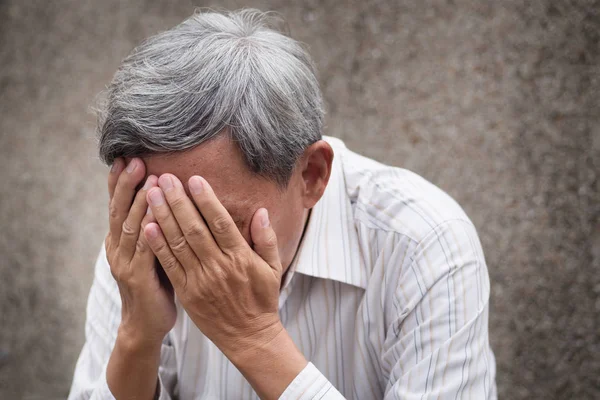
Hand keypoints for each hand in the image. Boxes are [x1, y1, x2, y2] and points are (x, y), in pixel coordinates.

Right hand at [105, 158, 176, 345]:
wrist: (146, 324)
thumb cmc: (156, 283)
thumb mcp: (152, 251)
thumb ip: (155, 227)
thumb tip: (167, 197)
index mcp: (120, 240)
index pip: (117, 205)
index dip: (119, 182)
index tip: (127, 157)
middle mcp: (117, 248)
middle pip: (119, 210)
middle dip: (127, 185)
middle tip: (137, 161)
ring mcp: (125, 263)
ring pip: (131, 227)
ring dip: (140, 203)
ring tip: (151, 181)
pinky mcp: (138, 278)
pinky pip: (144, 252)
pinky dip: (149, 233)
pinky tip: (156, 217)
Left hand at [143, 174, 282, 359]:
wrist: (249, 336)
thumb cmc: (262, 299)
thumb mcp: (273, 268)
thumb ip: (266, 239)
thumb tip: (261, 211)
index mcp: (240, 258)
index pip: (220, 222)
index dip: (206, 200)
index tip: (194, 179)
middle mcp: (218, 267)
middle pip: (194, 229)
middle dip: (178, 201)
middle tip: (164, 178)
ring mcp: (200, 280)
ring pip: (178, 244)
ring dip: (163, 217)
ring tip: (151, 194)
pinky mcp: (187, 293)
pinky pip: (170, 266)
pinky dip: (158, 246)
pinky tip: (148, 226)